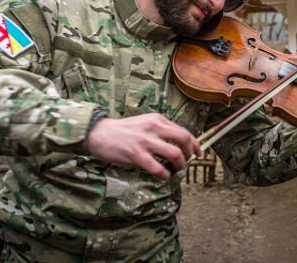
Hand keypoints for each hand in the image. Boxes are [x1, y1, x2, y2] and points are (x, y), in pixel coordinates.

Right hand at [85, 113, 201, 179]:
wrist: (98, 133)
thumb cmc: (123, 131)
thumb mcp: (145, 123)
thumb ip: (160, 130)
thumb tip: (177, 144)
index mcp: (158, 119)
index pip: (184, 131)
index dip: (195, 144)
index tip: (198, 153)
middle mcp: (154, 127)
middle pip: (184, 139)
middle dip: (190, 154)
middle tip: (186, 163)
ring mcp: (145, 141)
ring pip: (175, 154)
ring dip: (179, 166)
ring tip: (174, 171)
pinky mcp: (136, 154)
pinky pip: (157, 168)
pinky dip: (164, 175)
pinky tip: (162, 177)